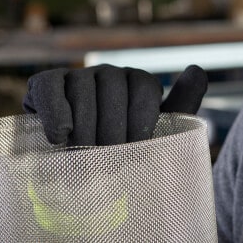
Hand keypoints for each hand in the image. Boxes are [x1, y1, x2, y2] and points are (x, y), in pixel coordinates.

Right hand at [23, 64, 206, 145]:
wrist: (82, 173)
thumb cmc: (124, 153)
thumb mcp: (158, 130)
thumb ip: (182, 102)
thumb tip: (198, 70)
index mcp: (137, 80)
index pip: (144, 85)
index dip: (141, 118)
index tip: (136, 147)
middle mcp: (109, 72)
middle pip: (114, 86)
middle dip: (112, 127)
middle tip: (108, 160)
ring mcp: (76, 75)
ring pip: (83, 88)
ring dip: (84, 127)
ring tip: (84, 155)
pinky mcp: (44, 84)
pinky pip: (50, 87)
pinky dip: (55, 111)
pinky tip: (60, 137)